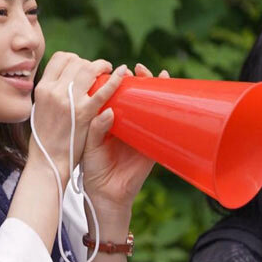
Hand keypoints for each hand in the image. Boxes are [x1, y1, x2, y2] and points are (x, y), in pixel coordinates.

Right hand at [29, 52, 117, 183]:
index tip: (81, 65)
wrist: (48, 160)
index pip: (60, 58)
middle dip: (89, 62)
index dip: (74, 58)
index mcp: (42, 87)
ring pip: (88, 69)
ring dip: (101, 66)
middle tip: (99, 70)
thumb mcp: (40, 109)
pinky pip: (102, 91)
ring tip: (109, 70)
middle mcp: (54, 90)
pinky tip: (122, 74)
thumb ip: (52, 93)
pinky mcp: (84, 113)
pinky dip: (115, 80)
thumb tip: (64, 81)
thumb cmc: (45, 138)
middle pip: (76, 61)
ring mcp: (69, 100)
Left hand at [80, 63, 169, 209]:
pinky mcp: (153, 144)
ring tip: (156, 75)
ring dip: (156, 88)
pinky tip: (171, 95)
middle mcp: (127, 122)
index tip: (118, 69)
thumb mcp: (90, 144)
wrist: (104, 193)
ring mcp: (141, 132)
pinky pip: (164, 125)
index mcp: (109, 120)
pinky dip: (169, 110)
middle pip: (136, 95)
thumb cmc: (93, 167)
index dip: (118, 80)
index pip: (116, 94)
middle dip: (139, 79)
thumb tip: (108, 111)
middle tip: (136, 69)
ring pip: (151, 106)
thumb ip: (96, 127)